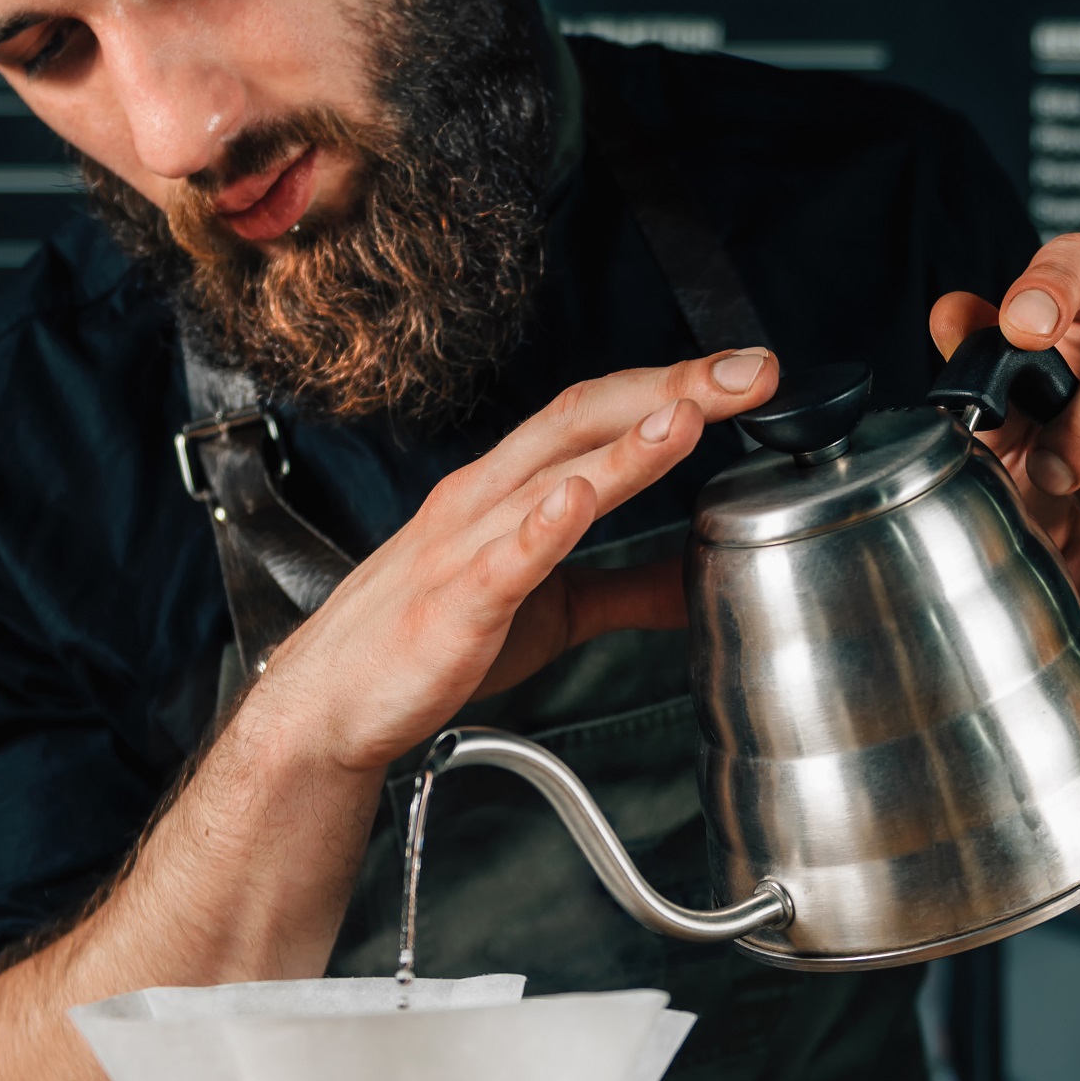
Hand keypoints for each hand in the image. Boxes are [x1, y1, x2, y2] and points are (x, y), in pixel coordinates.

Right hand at [255, 347, 779, 772]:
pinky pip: (500, 560)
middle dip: (671, 389)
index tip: (747, 374)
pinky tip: (579, 502)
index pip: (597, 412)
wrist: (329, 706)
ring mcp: (464, 548)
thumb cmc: (426, 644)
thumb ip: (626, 587)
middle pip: (583, 420)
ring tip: (687, 417)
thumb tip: (701, 577)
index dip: (673, 383)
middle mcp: (484, 499)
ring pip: (551, 479)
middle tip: (750, 373)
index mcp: (507, 488)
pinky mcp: (452, 607)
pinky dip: (542, 527)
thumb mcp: (551, 607)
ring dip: (624, 448)